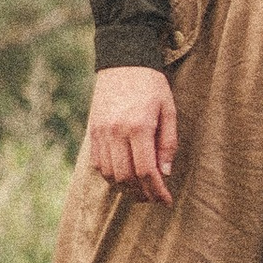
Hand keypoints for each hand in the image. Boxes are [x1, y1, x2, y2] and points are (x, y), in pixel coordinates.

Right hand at [87, 64, 177, 205]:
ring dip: (126, 188)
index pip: (145, 170)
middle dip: (141, 194)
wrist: (123, 61)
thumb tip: (164, 173)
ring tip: (141, 191)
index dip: (156, 191)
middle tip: (154, 198)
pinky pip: (98, 163)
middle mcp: (116, 132)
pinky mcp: (93, 131)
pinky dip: (111, 175)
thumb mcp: (169, 109)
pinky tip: (125, 176)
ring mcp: (101, 133)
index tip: (166, 201)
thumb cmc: (151, 85)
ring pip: (110, 174)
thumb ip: (168, 142)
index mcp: (138, 126)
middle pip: (126, 177)